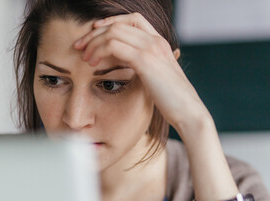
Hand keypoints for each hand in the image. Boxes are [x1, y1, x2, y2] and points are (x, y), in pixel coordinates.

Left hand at [74, 13, 210, 131]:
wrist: (189, 112)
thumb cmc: (174, 101)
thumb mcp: (158, 78)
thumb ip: (145, 67)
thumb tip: (128, 67)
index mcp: (161, 43)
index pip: (133, 20)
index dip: (111, 22)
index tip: (95, 33)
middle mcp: (156, 41)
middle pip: (119, 24)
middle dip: (95, 32)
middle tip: (80, 45)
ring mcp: (151, 48)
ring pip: (113, 32)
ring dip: (94, 42)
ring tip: (84, 56)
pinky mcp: (145, 60)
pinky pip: (113, 46)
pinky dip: (99, 51)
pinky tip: (92, 63)